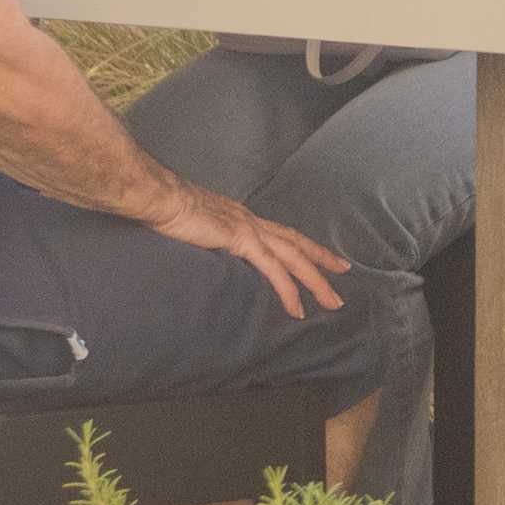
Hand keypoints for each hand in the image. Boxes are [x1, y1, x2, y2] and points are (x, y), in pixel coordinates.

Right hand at [154, 182, 349, 319]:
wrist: (160, 197)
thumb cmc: (169, 210)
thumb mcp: (196, 227)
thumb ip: (210, 237)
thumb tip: (211, 248)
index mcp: (243, 218)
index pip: (283, 234)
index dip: (305, 246)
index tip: (323, 257)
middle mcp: (252, 221)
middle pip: (297, 244)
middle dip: (322, 261)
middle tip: (344, 275)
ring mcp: (250, 230)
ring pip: (294, 258)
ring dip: (316, 281)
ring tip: (332, 302)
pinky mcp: (241, 240)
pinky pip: (273, 270)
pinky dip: (288, 290)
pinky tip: (297, 307)